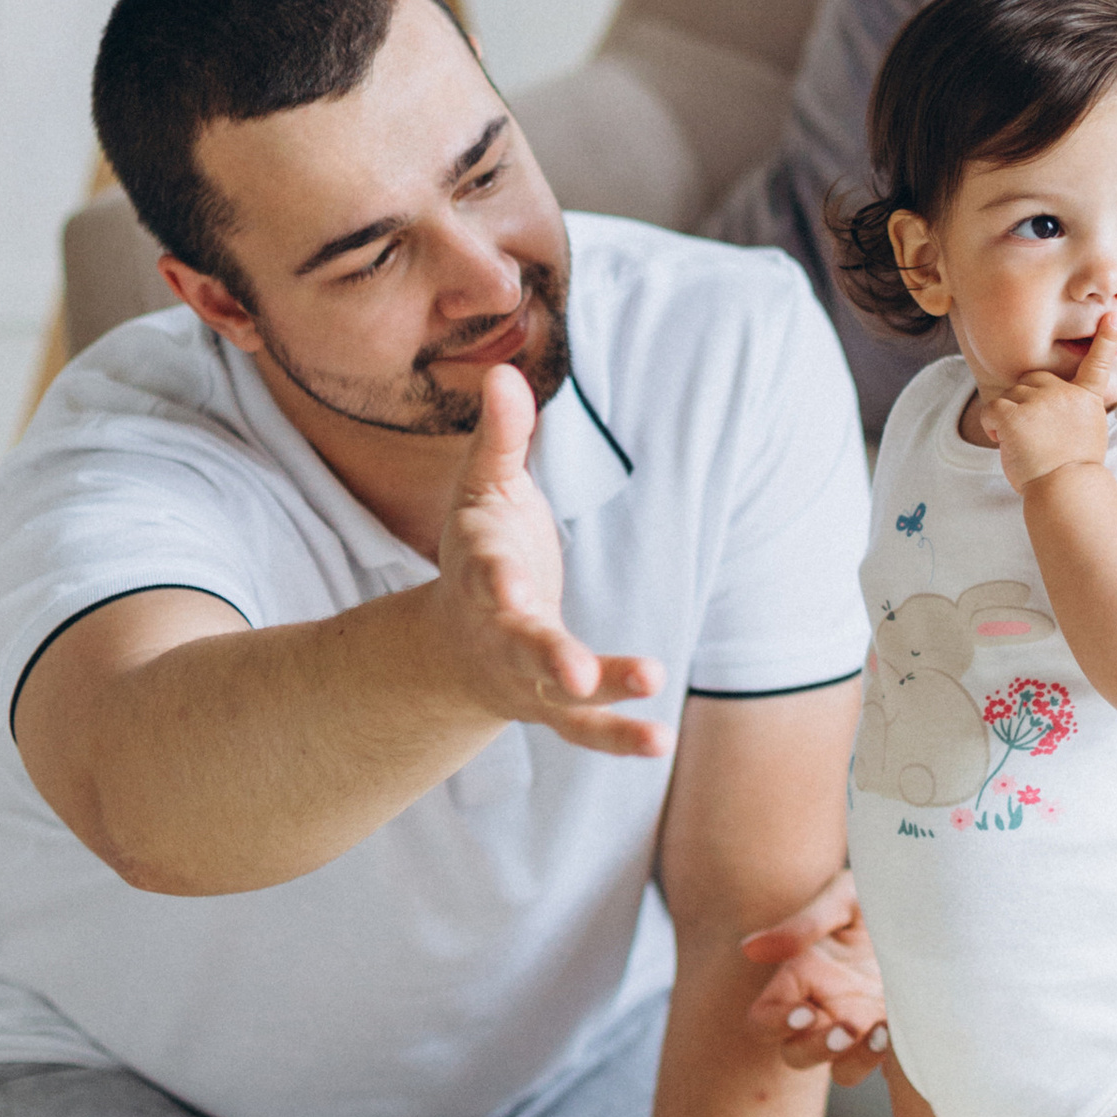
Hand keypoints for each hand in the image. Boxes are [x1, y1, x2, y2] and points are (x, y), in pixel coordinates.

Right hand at [434, 363, 668, 753]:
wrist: (455, 643)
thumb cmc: (483, 551)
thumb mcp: (484, 491)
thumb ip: (500, 440)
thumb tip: (502, 372)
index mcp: (482, 571)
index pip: (486, 576)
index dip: (498, 582)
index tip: (510, 588)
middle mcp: (501, 630)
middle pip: (522, 645)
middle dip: (547, 655)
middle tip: (578, 672)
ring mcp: (528, 674)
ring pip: (560, 694)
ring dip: (603, 694)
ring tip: (651, 683)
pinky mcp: (556, 705)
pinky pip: (586, 729)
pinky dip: (619, 739)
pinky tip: (661, 745)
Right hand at [742, 869, 890, 1083]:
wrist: (928, 907)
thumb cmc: (874, 895)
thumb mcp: (842, 898)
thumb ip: (803, 925)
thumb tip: (749, 949)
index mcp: (798, 977)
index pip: (763, 1020)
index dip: (776, 1024)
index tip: (805, 1012)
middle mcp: (822, 1007)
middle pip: (795, 1054)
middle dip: (816, 1049)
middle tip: (847, 1028)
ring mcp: (856, 1024)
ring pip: (839, 1069)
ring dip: (855, 1062)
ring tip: (880, 1034)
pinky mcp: (889, 1032)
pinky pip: (879, 1064)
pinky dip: (885, 1058)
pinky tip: (898, 1031)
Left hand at [983, 310, 1116, 496]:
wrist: (1067, 491)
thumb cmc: (1072, 475)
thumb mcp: (1084, 438)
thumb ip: (1072, 416)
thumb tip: (1051, 414)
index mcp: (1087, 400)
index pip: (1097, 365)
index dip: (1106, 340)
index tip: (1112, 316)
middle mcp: (1066, 394)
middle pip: (1034, 380)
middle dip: (1026, 402)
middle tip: (1033, 435)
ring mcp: (1041, 401)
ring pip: (1010, 395)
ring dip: (1008, 417)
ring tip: (1022, 445)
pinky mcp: (1016, 413)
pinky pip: (992, 409)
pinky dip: (992, 426)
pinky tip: (1005, 443)